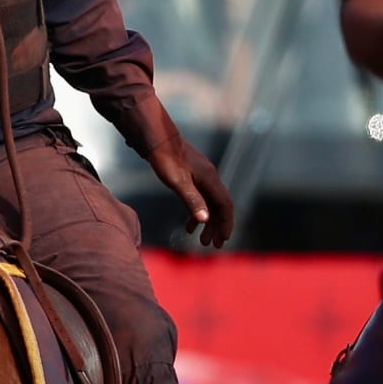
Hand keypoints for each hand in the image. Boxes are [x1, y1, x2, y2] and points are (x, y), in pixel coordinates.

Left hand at [140, 119, 237, 250]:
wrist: (156, 138)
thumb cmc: (165, 159)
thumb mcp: (177, 182)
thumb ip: (192, 200)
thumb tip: (205, 220)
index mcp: (210, 179)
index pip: (225, 205)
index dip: (226, 223)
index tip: (223, 240)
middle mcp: (210, 177)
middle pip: (220, 206)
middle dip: (218, 227)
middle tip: (213, 246)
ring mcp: (202, 176)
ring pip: (210, 204)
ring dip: (208, 223)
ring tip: (201, 240)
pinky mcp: (192, 175)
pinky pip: (201, 198)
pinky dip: (197, 214)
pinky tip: (188, 226)